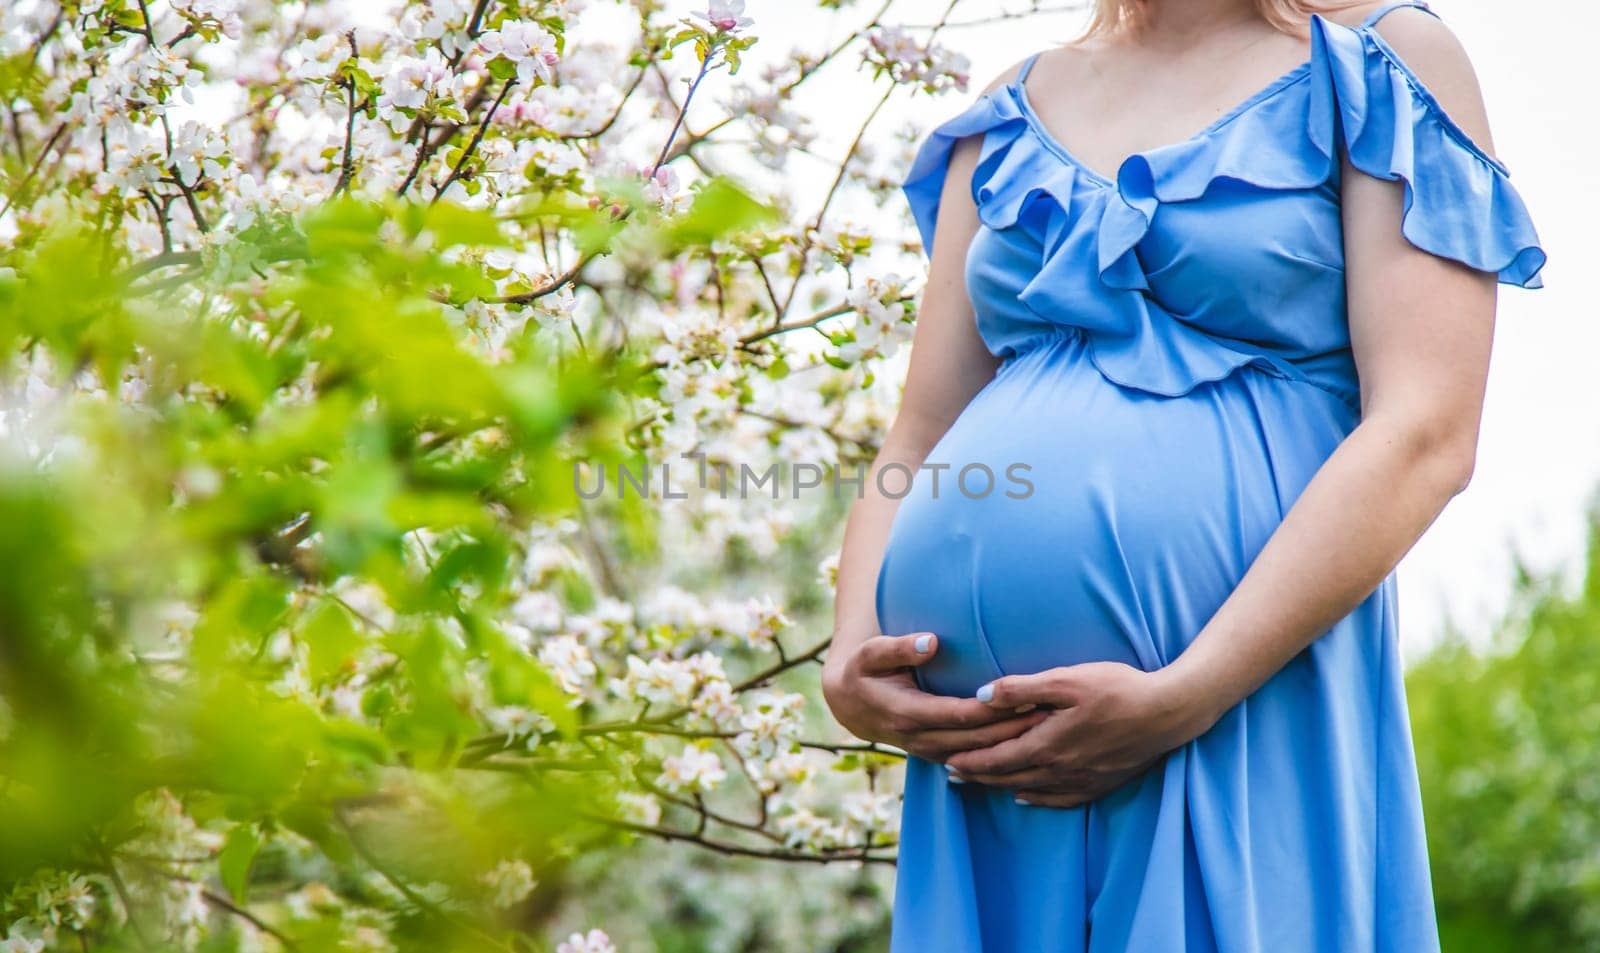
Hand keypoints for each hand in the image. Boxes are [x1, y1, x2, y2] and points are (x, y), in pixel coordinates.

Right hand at [821, 632, 1048, 761]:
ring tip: (1049, 728)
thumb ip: (899, 647)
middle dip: (1013, 729)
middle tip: (1050, 714)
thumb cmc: (862, 671)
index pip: (959, 715)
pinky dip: (1000, 754)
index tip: (1023, 697)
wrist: (849, 705)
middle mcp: (920, 739)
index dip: (992, 709)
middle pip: (976, 739)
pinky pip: (974, 761)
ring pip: (978, 755)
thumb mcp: (871, 653)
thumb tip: (931, 641)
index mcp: (907, 713)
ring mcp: (929, 751)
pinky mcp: (938, 755)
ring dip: (1012, 744)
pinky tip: (1027, 744)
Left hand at [942, 661, 1215, 806]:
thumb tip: (980, 695)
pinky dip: (1037, 800)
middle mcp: (1060, 769)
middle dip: (978, 776)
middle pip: (1009, 777)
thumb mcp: (1067, 679)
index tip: (946, 761)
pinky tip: (1026, 797)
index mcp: (1047, 744)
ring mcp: (1081, 780)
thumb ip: (1021, 689)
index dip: (970, 761)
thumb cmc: (1118, 688)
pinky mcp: (1100, 784)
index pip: (997, 759)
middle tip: (951, 775)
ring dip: (1001, 787)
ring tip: (979, 784)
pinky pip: (1060, 800)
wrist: (1168, 713)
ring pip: (1030, 790)